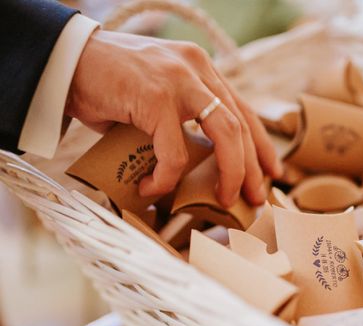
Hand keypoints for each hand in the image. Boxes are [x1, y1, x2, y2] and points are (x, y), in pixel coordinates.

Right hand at [65, 30, 280, 206]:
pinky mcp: (156, 97)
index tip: (271, 171)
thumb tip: (199, 161)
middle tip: (255, 197)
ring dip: (230, 172)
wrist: (64, 61)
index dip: (260, 144)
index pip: (243, 110)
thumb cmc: (108, 85)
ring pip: (225, 134)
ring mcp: (178, 80)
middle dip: (252, 167)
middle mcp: (196, 69)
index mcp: (200, 68)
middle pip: (241, 124)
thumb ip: (181, 119)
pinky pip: (174, 152)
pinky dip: (166, 177)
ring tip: (223, 200)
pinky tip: (150, 188)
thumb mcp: (156, 97)